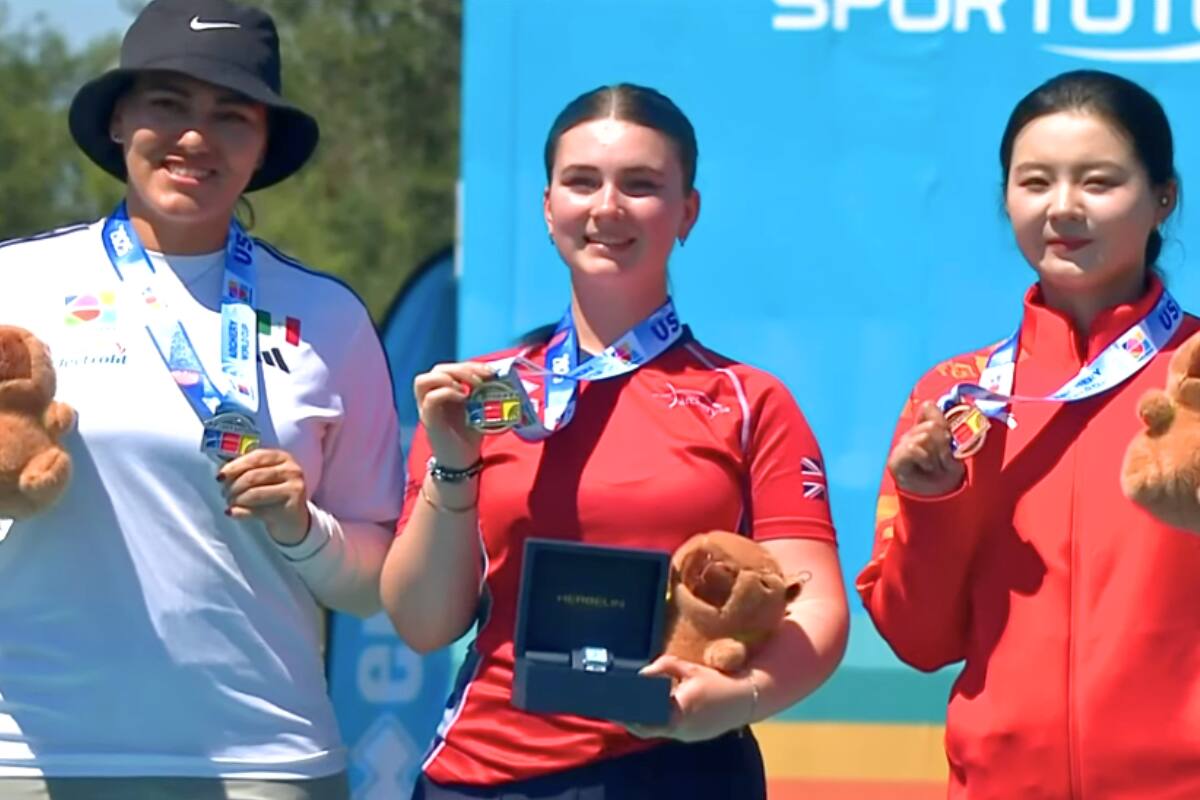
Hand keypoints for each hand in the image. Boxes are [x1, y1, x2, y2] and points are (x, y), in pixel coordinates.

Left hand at [218, 448, 310, 544]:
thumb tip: (222, 473)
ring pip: (255, 493)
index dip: (234, 466)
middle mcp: (291, 470)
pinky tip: (232, 513)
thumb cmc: (273, 494)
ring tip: (229, 503)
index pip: (255, 457)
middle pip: (253, 476)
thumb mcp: (264, 477)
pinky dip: (240, 512)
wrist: (293, 519)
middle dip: (233, 486)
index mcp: (282, 457)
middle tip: (224, 494)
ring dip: (236, 499)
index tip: (220, 477)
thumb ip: (247, 470)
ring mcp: (294, 488)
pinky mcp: (292, 507)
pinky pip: (259, 510)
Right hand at [413, 361, 495, 466]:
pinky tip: (463, 398)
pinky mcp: (428, 419)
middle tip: (481, 378)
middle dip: (462, 368)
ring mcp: (426, 407)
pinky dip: (447, 392)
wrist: (463, 461)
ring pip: (423, 380)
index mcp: (443, 390)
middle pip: (437, 369)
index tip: (489, 371)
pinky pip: (430, 398)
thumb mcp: (479, 407)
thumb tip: (500, 377)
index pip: (449, 367)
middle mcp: (431, 396)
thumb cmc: (470, 434)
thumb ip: (483, 392)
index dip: (469, 364)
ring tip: (468, 387)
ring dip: (449, 377)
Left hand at [623, 655, 755, 742]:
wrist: (746, 698)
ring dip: (647, 721)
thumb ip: (664, 667)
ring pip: (659, 731)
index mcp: (678, 712)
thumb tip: (642, 673)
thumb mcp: (690, 669)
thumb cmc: (718, 681)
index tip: (615, 706)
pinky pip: (672, 730)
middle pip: (647, 729)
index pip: (644, 719)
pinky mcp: (693, 737)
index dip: (628, 714)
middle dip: (632, 719)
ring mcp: (687, 736)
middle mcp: (681, 729)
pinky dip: (662, 722)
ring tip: (632, 707)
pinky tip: (655, 711)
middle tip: (617, 709)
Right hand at [887, 401, 965, 496]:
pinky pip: (912, 448)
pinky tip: (926, 467)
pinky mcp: (896, 459)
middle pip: (931, 425)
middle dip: (943, 443)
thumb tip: (940, 419)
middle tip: (944, 457)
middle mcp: (911, 434)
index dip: (942, 420)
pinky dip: (925, 459)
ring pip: (923, 436)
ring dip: (936, 454)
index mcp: (924, 428)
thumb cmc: (945, 472)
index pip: (928, 408)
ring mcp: (902, 445)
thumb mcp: (954, 449)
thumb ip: (948, 433)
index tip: (950, 438)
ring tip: (936, 464)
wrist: (938, 496)